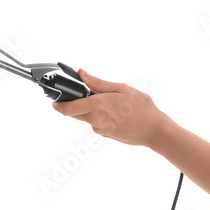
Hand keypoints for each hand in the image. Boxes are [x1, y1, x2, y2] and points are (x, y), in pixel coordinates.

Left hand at [51, 69, 166, 148]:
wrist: (154, 130)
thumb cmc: (142, 107)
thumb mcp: (122, 88)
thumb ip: (99, 83)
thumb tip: (82, 74)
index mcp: (97, 105)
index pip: (67, 109)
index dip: (58, 104)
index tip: (55, 100)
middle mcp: (95, 120)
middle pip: (73, 114)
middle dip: (75, 105)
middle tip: (87, 96)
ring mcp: (100, 129)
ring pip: (87, 118)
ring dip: (92, 111)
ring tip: (114, 105)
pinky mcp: (105, 135)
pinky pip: (97, 124)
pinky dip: (102, 118)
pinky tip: (118, 114)